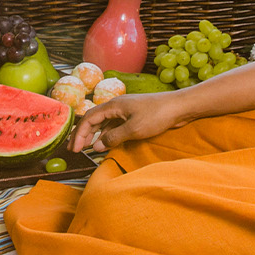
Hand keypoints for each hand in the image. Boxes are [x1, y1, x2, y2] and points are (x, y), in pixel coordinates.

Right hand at [70, 92, 188, 152]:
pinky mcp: (135, 116)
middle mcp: (117, 106)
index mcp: (113, 105)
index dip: (79, 134)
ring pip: (104, 123)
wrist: (179, 107)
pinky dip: (108, 134)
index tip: (75, 149)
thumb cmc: (157, 115)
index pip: (89, 118)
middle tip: (76, 149)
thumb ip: (114, 137)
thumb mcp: (134, 129)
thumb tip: (98, 146)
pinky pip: (115, 125)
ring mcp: (126, 111)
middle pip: (94, 120)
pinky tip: (107, 143)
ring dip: (95, 135)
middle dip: (83, 134)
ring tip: (89, 148)